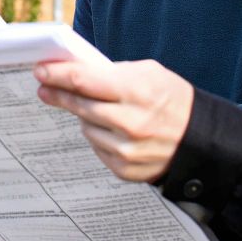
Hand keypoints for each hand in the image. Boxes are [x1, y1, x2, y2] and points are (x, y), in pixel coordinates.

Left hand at [34, 58, 192, 182]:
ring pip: (87, 128)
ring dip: (86, 117)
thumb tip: (74, 72)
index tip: (40, 71)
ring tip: (102, 110)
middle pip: (79, 106)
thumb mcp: (148, 72)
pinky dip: (101, 137)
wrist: (200, 138)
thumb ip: (111, 72)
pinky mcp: (125, 169)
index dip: (58, 75)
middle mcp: (130, 123)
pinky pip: (98, 148)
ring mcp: (126, 150)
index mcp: (136, 91)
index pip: (84, 81)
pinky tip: (114, 130)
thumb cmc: (171, 98)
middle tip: (45, 87)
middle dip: (60, 94)